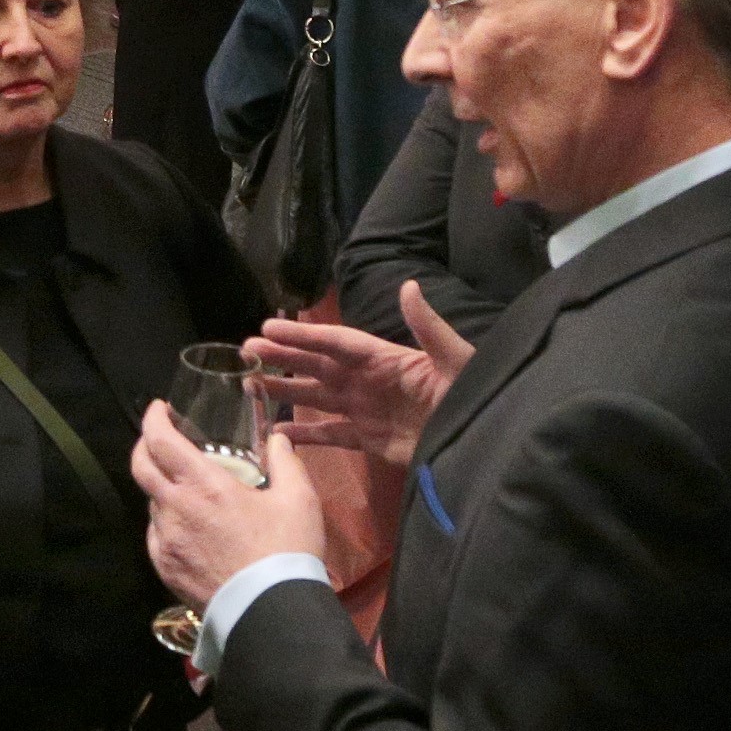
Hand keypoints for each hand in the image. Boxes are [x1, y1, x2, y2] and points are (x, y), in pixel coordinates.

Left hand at [133, 408, 327, 608]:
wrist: (271, 611)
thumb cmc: (286, 550)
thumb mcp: (299, 500)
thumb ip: (286, 462)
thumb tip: (279, 439)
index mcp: (202, 485)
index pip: (160, 440)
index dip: (154, 419)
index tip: (159, 409)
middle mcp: (174, 508)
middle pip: (140, 467)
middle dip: (145, 446)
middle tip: (161, 441)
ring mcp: (164, 541)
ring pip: (152, 504)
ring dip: (163, 491)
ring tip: (189, 494)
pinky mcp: (164, 569)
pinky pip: (157, 536)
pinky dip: (167, 524)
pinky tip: (189, 530)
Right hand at [245, 284, 473, 466]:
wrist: (483, 445)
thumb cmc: (470, 397)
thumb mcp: (455, 359)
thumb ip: (428, 326)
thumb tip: (408, 285)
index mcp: (384, 358)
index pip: (335, 342)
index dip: (303, 334)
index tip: (269, 325)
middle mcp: (367, 381)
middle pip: (316, 365)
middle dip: (282, 356)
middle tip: (246, 350)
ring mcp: (365, 411)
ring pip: (316, 397)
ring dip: (284, 390)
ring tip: (249, 385)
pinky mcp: (370, 441)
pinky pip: (331, 436)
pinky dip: (305, 435)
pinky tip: (277, 433)